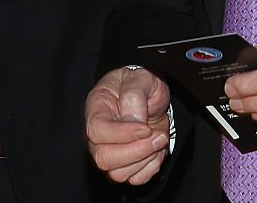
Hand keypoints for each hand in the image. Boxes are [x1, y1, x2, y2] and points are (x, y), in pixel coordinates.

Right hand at [86, 67, 170, 185]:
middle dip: (136, 151)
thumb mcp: (140, 77)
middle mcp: (99, 135)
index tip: (146, 128)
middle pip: (103, 158)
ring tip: (159, 138)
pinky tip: (156, 149)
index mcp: (97, 108)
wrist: (153, 95)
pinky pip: (134, 178)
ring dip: (145, 159)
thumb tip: (136, 122)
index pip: (97, 131)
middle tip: (158, 136)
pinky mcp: (125, 164)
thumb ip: (134, 95)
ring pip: (118, 173)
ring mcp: (110, 151)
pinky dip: (150, 167)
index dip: (122, 134)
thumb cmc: (142, 83)